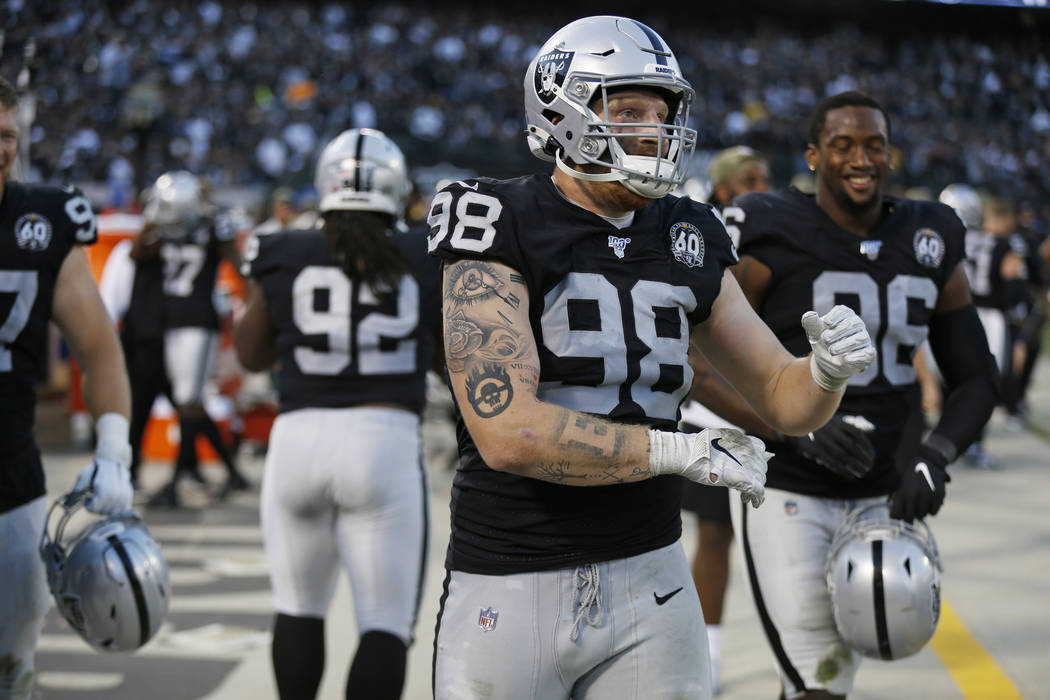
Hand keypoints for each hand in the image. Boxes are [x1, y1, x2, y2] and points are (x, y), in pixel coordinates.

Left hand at [73, 458, 132, 514]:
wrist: (113, 461)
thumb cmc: (96, 470)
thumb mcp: (83, 477)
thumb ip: (76, 492)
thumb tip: (67, 506)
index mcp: (103, 487)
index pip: (95, 508)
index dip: (89, 507)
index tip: (88, 499)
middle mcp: (115, 492)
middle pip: (104, 511)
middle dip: (97, 508)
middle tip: (95, 498)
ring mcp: (124, 494)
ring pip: (114, 512)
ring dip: (106, 509)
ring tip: (103, 499)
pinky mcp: (129, 495)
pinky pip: (122, 509)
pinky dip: (116, 508)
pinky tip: (111, 501)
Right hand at [650, 428, 769, 507]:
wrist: (687, 453)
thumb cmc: (696, 448)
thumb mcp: (716, 440)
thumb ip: (729, 444)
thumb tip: (731, 451)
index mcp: (742, 440)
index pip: (760, 449)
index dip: (758, 459)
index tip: (751, 466)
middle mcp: (748, 450)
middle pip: (761, 465)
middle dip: (756, 475)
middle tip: (747, 484)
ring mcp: (747, 464)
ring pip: (760, 478)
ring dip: (755, 487)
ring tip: (746, 496)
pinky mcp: (742, 478)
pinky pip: (757, 490)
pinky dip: (757, 498)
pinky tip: (753, 503)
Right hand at [780, 414, 874, 478]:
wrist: (796, 425)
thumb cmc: (821, 425)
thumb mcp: (836, 420)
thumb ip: (853, 423)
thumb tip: (872, 429)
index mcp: (838, 422)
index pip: (857, 435)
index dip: (867, 446)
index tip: (873, 456)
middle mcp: (831, 430)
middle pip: (851, 446)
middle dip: (862, 458)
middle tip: (869, 467)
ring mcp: (822, 440)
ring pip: (842, 455)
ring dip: (853, 466)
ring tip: (862, 473)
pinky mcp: (815, 450)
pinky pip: (831, 462)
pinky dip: (841, 470)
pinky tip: (849, 476)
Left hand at [801, 305, 875, 391]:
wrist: (827, 362)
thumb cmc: (822, 342)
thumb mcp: (814, 333)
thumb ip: (811, 324)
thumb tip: (809, 314)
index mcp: (844, 316)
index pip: (843, 311)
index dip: (836, 316)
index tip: (826, 323)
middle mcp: (857, 325)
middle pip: (854, 323)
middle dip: (838, 331)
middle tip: (825, 339)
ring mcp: (864, 339)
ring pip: (860, 338)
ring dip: (846, 344)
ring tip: (832, 351)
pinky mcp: (867, 354)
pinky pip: (868, 353)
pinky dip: (858, 356)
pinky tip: (847, 359)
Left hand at [889, 446, 949, 522]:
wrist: (925, 461)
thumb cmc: (909, 476)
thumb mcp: (899, 486)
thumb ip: (897, 501)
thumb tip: (895, 518)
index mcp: (901, 493)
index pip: (896, 516)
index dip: (897, 517)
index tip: (899, 515)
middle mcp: (913, 495)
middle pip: (909, 519)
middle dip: (908, 517)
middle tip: (910, 511)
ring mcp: (927, 496)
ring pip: (921, 516)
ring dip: (920, 512)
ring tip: (919, 501)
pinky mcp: (938, 495)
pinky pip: (933, 513)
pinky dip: (931, 509)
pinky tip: (929, 501)